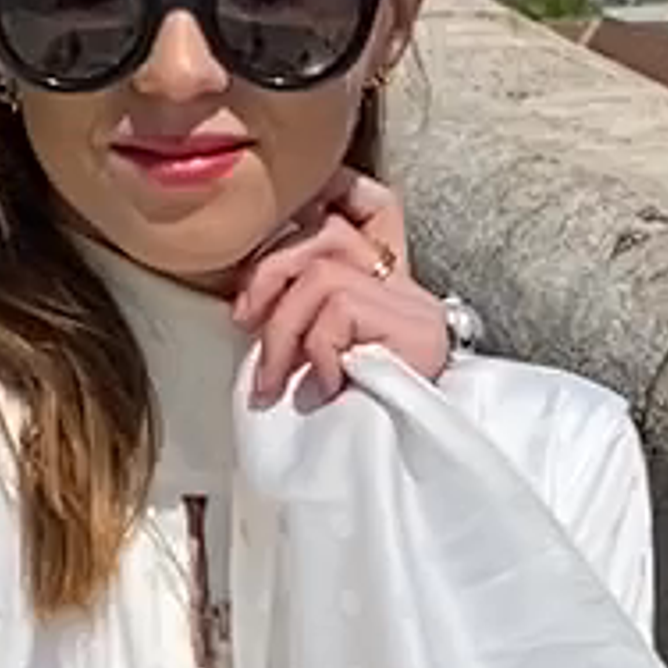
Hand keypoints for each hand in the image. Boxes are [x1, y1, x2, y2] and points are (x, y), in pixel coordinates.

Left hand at [232, 167, 455, 407]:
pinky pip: (338, 312)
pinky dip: (317, 352)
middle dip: (268, 278)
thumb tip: (245, 310)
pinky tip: (325, 389)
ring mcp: (411, 301)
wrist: (423, 463)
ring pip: (321, 274)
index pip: (363, 204)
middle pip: (323, 234)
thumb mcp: (321, 360)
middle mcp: (403, 283)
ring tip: (275, 383)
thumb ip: (299, 323)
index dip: (317, 205)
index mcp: (384, 283)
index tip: (271, 248)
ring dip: (283, 331)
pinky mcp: (412, 324)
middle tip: (243, 330)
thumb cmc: (362, 417)